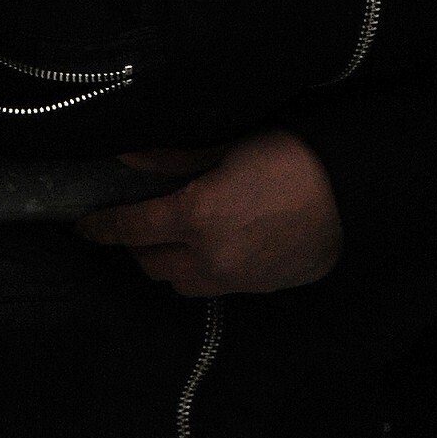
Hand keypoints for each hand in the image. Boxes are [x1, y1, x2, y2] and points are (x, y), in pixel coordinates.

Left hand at [80, 131, 343, 295]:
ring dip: (164, 262)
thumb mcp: (230, 148)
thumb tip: (129, 158)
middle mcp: (206, 257)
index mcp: (194, 216)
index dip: (102, 226)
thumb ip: (174, 160)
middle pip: (149, 262)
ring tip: (171, 238)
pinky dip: (196, 271)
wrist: (352, 195)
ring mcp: (231, 279)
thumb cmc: (292, 159)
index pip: (131, 228)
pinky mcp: (254, 289)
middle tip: (136, 220)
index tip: (84, 224)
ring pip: (176, 283)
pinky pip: (209, 287)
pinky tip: (208, 249)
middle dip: (135, 243)